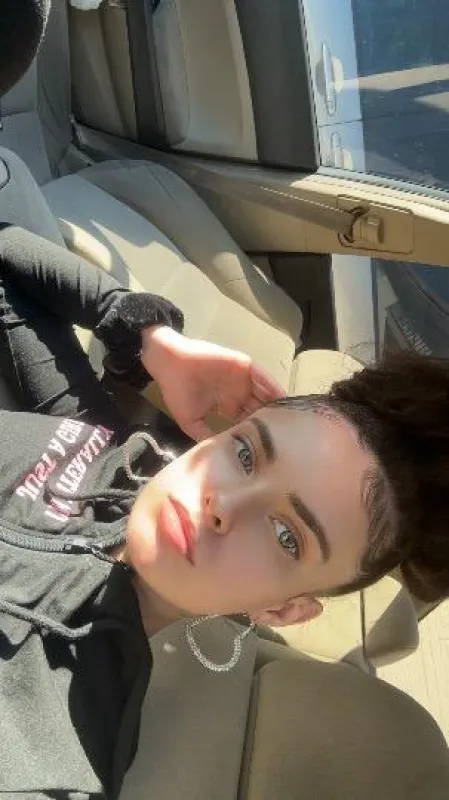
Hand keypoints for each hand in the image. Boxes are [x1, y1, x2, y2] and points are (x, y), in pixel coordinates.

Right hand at [141, 326, 285, 440]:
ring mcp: (242, 379)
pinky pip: (261, 375)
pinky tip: (282, 397)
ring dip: (276, 403)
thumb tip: (221, 453)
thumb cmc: (177, 391)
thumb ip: (206, 436)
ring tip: (292, 417)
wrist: (168, 364)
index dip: (259, 431)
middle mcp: (238, 393)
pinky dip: (271, 385)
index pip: (248, 420)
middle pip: (261, 407)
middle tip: (289, 434)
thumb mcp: (191, 421)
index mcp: (227, 406)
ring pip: (265, 392)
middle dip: (274, 418)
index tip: (272, 447)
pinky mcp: (242, 365)